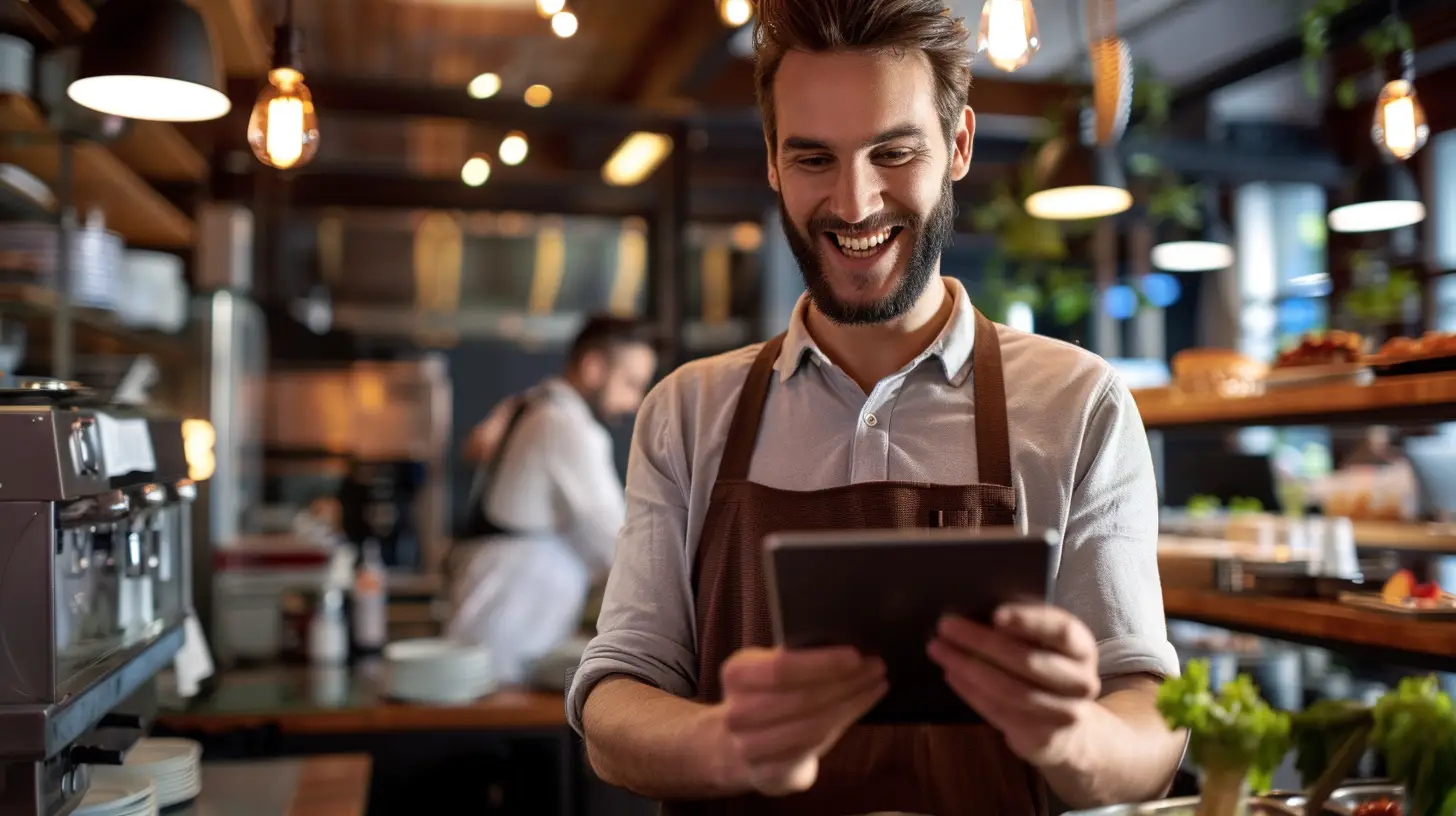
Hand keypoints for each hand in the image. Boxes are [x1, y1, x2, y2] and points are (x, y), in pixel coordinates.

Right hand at [713, 646, 886, 796]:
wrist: (737, 747)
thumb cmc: (765, 697)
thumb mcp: (767, 668)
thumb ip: (796, 656)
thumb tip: (846, 638)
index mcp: (736, 675)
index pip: (782, 668)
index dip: (822, 664)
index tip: (856, 655)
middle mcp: (738, 714)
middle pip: (802, 699)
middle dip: (847, 682)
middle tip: (877, 667)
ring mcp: (751, 748)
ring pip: (813, 726)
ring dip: (852, 704)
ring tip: (876, 685)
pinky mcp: (770, 773)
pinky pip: (816, 748)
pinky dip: (844, 723)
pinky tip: (860, 707)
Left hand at [926, 604, 1099, 767]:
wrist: (1066, 729)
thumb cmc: (1045, 672)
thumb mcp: (1044, 648)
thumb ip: (1021, 632)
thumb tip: (973, 612)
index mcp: (1081, 648)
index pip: (1061, 630)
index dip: (1029, 621)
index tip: (995, 614)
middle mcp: (1081, 681)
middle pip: (1027, 660)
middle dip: (981, 642)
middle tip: (946, 626)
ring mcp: (1065, 712)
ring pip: (1010, 689)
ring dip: (968, 667)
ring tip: (939, 650)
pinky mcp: (1042, 735)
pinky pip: (1000, 711)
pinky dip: (971, 691)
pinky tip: (951, 674)